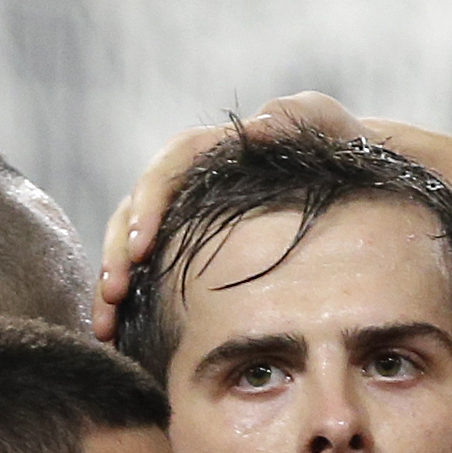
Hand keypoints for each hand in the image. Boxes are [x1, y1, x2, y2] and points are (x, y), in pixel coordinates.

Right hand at [94, 93, 367, 336]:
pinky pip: (146, 272)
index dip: (149, 203)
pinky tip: (116, 336)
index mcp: (214, 150)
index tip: (142, 247)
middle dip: (117, 254)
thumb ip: (299, 117)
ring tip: (104, 325)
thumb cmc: (336, 148)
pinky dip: (129, 301)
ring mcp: (181, 217)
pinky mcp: (182, 248)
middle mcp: (187, 182)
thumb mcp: (323, 124)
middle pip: (135, 211)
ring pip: (130, 244)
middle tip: (113, 294)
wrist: (347, 177)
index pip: (170, 167)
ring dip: (111, 282)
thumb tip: (264, 123)